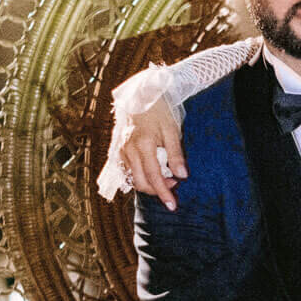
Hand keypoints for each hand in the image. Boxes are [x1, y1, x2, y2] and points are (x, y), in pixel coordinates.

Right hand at [109, 86, 187, 210]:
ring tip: (165, 178)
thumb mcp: (172, 130)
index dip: (163, 193)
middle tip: (173, 186)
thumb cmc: (159, 111)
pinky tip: (151, 173)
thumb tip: (182, 175)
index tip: (173, 205)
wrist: (140, 95)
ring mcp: (121, 150)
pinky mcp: (118, 150)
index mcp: (143, 144)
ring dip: (149, 184)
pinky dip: (140, 177)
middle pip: (141, 182)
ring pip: (133, 179)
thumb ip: (176, 154)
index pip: (153, 176)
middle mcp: (129, 150)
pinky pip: (127, 171)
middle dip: (157, 191)